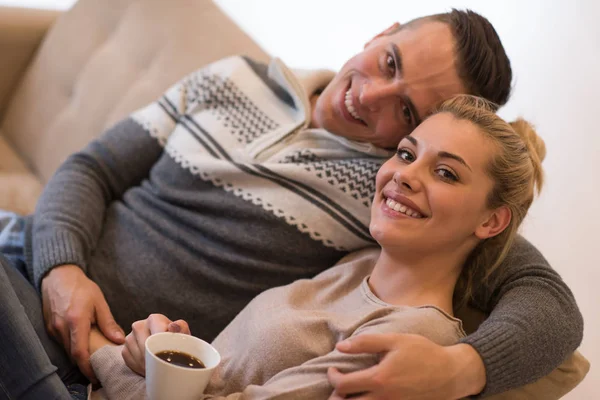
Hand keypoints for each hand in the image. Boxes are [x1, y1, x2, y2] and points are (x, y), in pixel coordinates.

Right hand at [41, 264, 124, 381]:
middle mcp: (61, 327)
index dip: (87, 367)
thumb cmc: (81, 287)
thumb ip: (108, 322)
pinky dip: (72, 346)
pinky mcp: (50, 327)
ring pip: (66, 349)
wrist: (59, 276)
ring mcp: (53, 328)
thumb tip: (119, 340)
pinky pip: (61, 342)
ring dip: (78, 355)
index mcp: (76, 321)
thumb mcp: (99, 302)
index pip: (79, 352)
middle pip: (72, 354)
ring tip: (94, 358)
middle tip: (98, 369)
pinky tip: (83, 344)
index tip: (96, 375)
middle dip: (84, 364)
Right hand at [122, 314, 190, 376]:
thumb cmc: (177, 341)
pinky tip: (149, 367)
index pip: (156, 331)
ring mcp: (130, 338)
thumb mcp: (183, 334)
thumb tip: (173, 326)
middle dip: (154, 356)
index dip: (163, 344)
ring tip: (158, 366)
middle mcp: (139, 325)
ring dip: (147, 363)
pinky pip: (130, 361)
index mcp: (154, 319)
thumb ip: (181, 328)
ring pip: (137, 354)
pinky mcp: (124, 350)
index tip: (169, 353)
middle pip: (145, 344)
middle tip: (163, 364)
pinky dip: (140, 367)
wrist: (167, 349)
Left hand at [327, 333, 485, 399]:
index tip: (333, 370)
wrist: (451, 373)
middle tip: (338, 386)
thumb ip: (366, 343)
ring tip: (348, 394)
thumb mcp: (395, 340)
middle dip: (337, 397)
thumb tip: (340, 346)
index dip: (333, 377)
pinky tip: (366, 397)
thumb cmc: (423, 353)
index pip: (343, 385)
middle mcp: (384, 398)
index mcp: (379, 379)